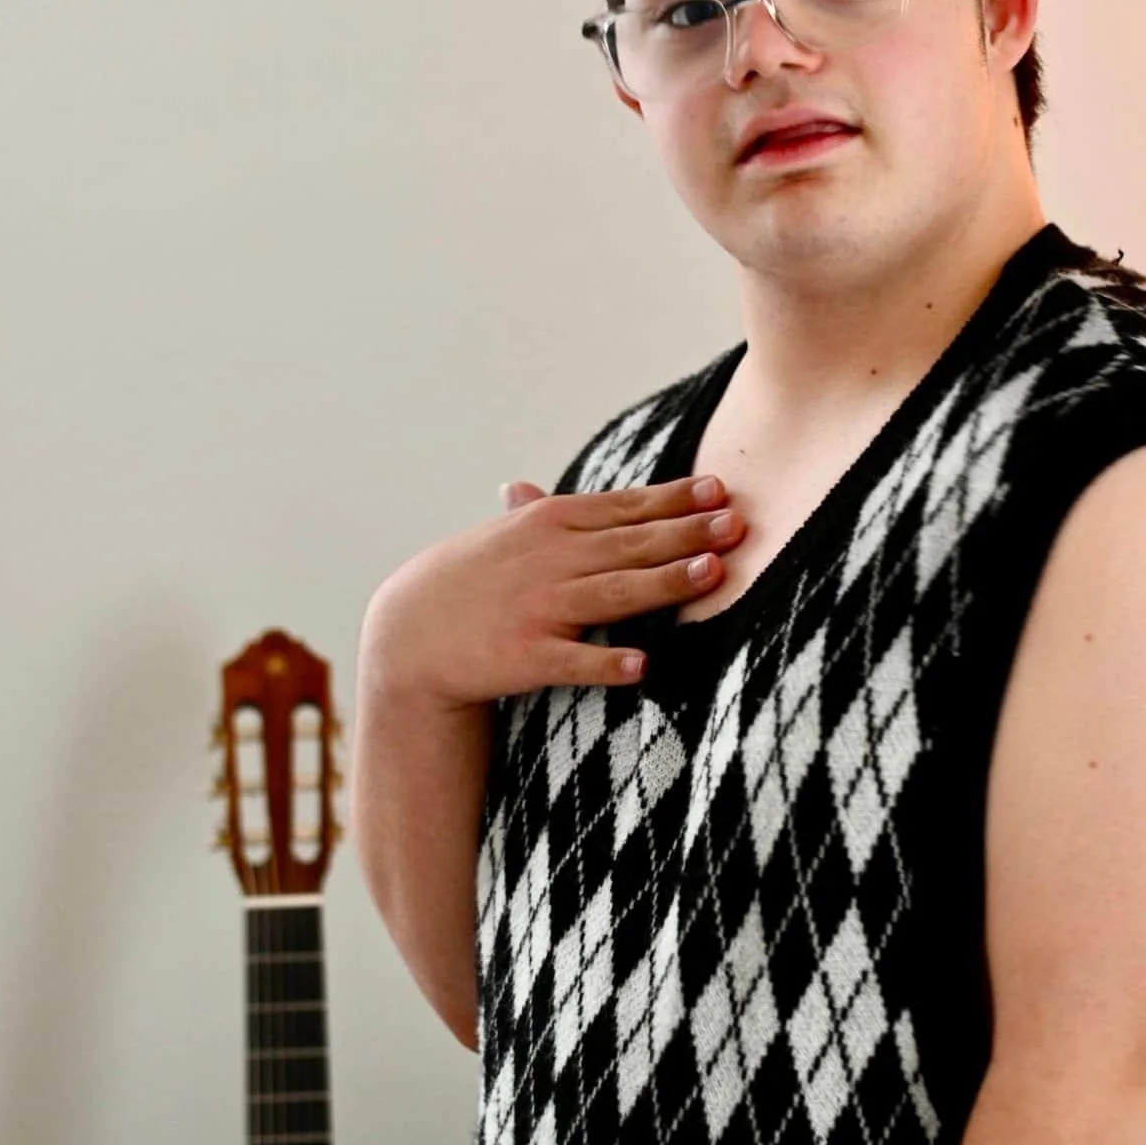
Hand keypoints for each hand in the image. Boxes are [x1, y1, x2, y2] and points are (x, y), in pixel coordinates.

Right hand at [360, 472, 746, 707]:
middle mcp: (548, 560)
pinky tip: (641, 664)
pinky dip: (606, 661)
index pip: (622, 506)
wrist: (409, 636)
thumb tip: (553, 480)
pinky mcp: (525, 657)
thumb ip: (545, 510)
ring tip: (712, 573)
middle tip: (737, 525)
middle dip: (687, 533)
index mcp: (548, 524)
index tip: (721, 489)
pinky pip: (574, 660)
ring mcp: (537, 608)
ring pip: (613, 593)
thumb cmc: (469, 582)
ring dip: (664, 582)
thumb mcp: (507, 535)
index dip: (673, 499)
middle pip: (630, 544)